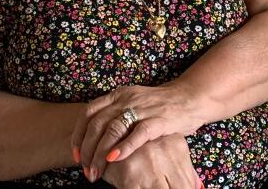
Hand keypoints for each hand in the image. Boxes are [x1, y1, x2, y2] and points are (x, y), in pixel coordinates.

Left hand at [72, 84, 203, 181]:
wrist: (190, 98)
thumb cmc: (159, 106)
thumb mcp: (133, 104)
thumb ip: (115, 115)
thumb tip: (93, 141)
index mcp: (118, 94)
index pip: (89, 113)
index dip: (79, 135)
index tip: (77, 155)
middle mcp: (127, 99)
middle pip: (98, 124)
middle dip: (88, 150)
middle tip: (86, 170)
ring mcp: (142, 108)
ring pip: (113, 129)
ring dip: (101, 153)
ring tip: (96, 171)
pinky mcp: (158, 119)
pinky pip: (137, 133)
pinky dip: (124, 147)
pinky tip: (114, 159)